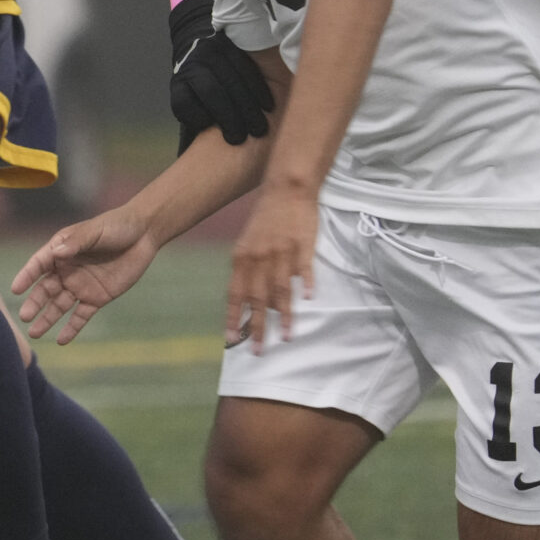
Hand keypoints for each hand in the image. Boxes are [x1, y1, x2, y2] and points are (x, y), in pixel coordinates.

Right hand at [10, 208, 159, 345]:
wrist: (144, 234)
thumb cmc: (116, 226)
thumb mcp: (94, 231)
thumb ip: (75, 243)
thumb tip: (56, 254)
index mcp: (61, 250)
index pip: (39, 265)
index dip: (27, 276)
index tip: (16, 289)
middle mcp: (66, 270)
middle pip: (45, 289)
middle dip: (35, 303)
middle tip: (24, 316)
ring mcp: (81, 286)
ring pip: (59, 306)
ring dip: (47, 319)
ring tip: (35, 333)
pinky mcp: (97, 298)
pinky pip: (81, 316)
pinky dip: (72, 328)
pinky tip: (61, 340)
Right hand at [169, 0, 272, 150]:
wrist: (195, 62)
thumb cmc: (236, 75)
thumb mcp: (250, 64)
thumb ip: (270, 67)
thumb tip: (306, 71)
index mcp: (230, 45)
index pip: (245, 67)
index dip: (259, 90)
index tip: (270, 109)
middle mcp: (207, 52)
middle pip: (229, 81)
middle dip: (246, 109)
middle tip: (259, 131)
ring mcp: (188, 69)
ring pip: (210, 91)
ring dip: (226, 117)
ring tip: (238, 138)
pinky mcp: (175, 88)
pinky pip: (186, 103)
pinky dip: (199, 118)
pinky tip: (210, 128)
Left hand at [225, 182, 318, 350]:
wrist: (286, 190)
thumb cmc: (266, 220)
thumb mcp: (247, 244)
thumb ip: (247, 271)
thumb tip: (249, 301)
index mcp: (242, 258)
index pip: (235, 293)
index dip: (233, 318)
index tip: (231, 340)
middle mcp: (259, 258)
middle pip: (257, 299)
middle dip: (256, 327)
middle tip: (258, 350)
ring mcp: (281, 252)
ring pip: (281, 290)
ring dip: (284, 316)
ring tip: (287, 336)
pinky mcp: (303, 245)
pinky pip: (304, 268)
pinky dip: (305, 283)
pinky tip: (308, 299)